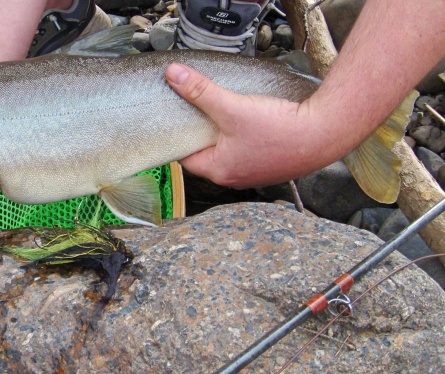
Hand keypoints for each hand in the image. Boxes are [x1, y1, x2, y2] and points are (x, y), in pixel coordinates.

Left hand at [164, 63, 339, 188]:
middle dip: (203, 134)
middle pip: (207, 155)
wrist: (326, 133)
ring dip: (225, 136)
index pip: (186, 157)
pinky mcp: (272, 166)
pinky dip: (245, 139)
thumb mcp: (232, 107)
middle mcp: (235, 178)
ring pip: (229, 153)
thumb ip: (201, 91)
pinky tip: (251, 123)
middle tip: (200, 114)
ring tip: (225, 116)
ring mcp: (255, 174)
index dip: (180, 136)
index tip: (178, 119)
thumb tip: (174, 75)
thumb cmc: (280, 129)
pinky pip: (249, 152)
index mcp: (219, 171)